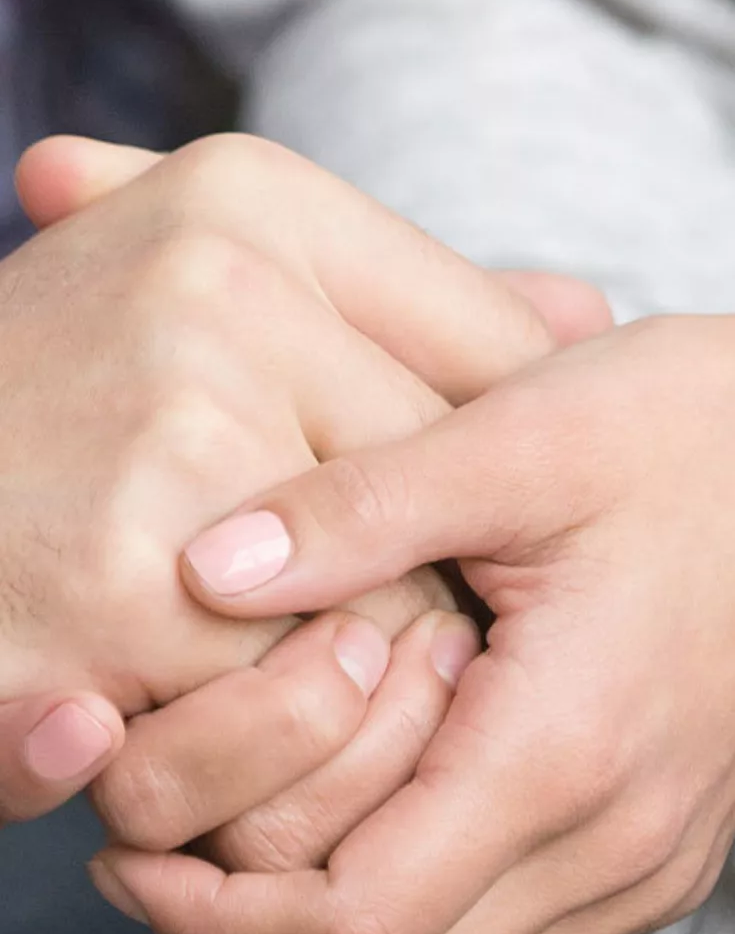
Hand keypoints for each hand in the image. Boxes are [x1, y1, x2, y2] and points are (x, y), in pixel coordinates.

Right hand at [4, 130, 557, 720]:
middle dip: (426, 581)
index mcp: (251, 201)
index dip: (497, 476)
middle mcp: (212, 298)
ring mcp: (161, 453)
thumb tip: (590, 320)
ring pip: (373, 615)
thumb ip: (401, 299)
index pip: (489, 364)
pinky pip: (265, 705)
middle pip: (442, 495)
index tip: (480, 541)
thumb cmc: (52, 387)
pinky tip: (200, 705)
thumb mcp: (213, 277)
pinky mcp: (110, 606)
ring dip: (345, 671)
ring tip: (287, 678)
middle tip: (395, 637)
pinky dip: (253, 732)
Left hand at [91, 317, 734, 933]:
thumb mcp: (523, 434)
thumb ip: (359, 508)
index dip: (214, 922)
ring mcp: (640, 869)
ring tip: (222, 865)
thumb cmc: (688, 432)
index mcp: (561, 750)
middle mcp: (610, 846)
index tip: (130, 853)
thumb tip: (206, 567)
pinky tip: (337, 849)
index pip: (355, 929)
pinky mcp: (651, 863)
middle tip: (148, 867)